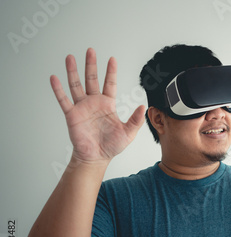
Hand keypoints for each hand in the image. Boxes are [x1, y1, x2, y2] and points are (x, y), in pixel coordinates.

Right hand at [50, 48, 144, 163]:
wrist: (96, 157)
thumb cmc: (112, 146)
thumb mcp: (128, 133)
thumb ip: (135, 120)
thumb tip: (143, 106)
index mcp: (108, 104)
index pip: (110, 84)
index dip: (111, 72)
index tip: (112, 59)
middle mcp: (94, 103)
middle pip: (92, 79)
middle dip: (91, 65)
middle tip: (90, 50)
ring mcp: (82, 107)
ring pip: (76, 85)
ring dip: (73, 71)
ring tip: (70, 57)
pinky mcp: (72, 115)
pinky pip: (63, 100)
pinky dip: (58, 89)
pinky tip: (54, 78)